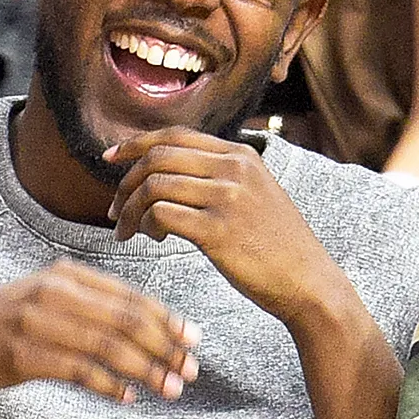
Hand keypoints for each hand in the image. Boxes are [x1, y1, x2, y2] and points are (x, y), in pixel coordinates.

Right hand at [0, 257, 199, 406]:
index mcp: (63, 273)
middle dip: (166, 347)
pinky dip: (110, 386)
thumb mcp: (43, 299)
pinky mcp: (24, 355)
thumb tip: (145, 326)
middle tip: (191, 372)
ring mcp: (37, 322)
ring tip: (170, 390)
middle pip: (126, 320)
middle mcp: (52, 291)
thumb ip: (88, 304)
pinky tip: (128, 398)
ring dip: (147, 371)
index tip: (193, 341)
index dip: (167, 319)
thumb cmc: (0, 327)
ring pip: (109, 347)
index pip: (129, 295)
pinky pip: (80, 371)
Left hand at [104, 129, 338, 325]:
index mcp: (241, 155)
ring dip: (129, 211)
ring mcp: (227, 197)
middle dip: (124, 184)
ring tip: (127, 233)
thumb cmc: (274, 246)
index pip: (175, 136)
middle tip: (113, 211)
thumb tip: (161, 173)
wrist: (308, 282)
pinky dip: (145, 226)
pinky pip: (160, 215)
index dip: (135, 144)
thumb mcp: (254, 194)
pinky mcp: (218, 230)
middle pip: (157, 157)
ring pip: (153, 186)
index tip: (109, 158)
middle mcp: (234, 168)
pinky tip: (154, 240)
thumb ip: (216, 177)